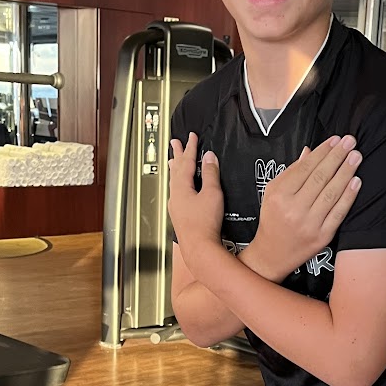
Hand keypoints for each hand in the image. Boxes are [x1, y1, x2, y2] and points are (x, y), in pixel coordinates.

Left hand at [168, 133, 224, 268]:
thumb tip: (209, 158)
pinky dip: (178, 183)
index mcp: (181, 188)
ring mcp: (176, 207)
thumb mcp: (212, 194)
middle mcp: (175, 196)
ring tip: (173, 161)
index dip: (190, 148)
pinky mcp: (180, 216)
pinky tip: (180, 188)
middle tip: (174, 142)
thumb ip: (210, 174)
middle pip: (175, 170)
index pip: (186, 162)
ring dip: (175, 169)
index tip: (192, 136)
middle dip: (177, 155)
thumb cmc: (205, 224)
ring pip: (174, 182)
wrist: (199, 249)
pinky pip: (177, 193)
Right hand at [253, 135, 361, 277]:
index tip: (335, 140)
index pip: (305, 167)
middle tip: (350, 142)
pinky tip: (356, 181)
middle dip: (337, 156)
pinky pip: (339, 212)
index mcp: (280, 195)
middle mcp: (294, 209)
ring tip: (356, 156)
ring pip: (331, 192)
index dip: (322, 152)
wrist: (272, 255)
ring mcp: (309, 223)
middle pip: (320, 177)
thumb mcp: (272, 193)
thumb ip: (291, 172)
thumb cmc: (273, 220)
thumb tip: (309, 152)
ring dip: (346, 172)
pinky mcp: (322, 236)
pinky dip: (349, 196)